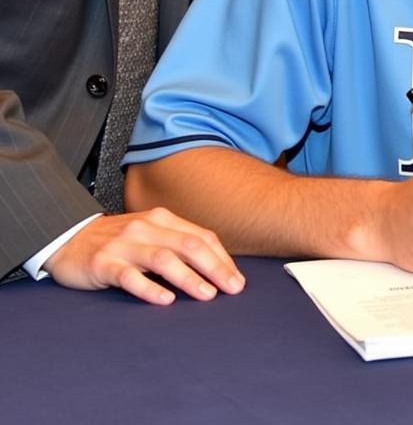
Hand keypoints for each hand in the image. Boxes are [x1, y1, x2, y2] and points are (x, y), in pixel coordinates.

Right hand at [43, 207, 245, 304]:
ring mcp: (124, 244)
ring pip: (163, 259)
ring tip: (207, 294)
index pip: (201, 237)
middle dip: (215, 268)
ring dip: (189, 278)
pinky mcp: (102, 263)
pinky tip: (165, 300)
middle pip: (189, 246)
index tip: (238, 279)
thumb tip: (214, 268)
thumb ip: (176, 244)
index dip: (222, 258)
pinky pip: (129, 276)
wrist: (67, 236)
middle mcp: (147, 227)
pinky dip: (149, 288)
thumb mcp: (150, 233)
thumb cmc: (117, 239)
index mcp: (163, 219)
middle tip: (233, 288)